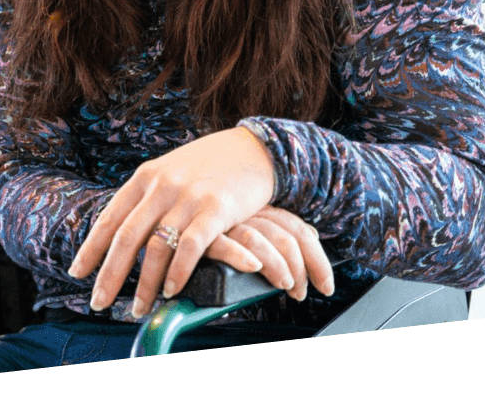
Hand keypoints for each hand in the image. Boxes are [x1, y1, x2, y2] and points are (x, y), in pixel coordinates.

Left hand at [67, 126, 275, 312]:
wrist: (252, 149)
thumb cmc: (207, 166)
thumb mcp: (169, 172)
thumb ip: (147, 198)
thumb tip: (121, 232)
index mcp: (145, 177)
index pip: (110, 217)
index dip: (92, 248)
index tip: (77, 273)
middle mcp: (162, 186)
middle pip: (127, 237)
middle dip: (110, 274)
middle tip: (98, 303)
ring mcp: (189, 197)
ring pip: (157, 247)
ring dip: (145, 284)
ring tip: (138, 308)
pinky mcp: (216, 208)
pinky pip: (191, 247)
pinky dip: (178, 273)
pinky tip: (172, 292)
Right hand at [205, 206, 334, 304]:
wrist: (158, 190)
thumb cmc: (201, 211)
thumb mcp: (236, 217)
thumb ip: (260, 229)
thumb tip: (301, 241)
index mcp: (254, 205)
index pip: (295, 228)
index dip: (316, 258)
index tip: (326, 286)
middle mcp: (242, 208)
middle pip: (285, 235)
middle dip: (301, 268)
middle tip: (299, 293)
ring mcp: (221, 216)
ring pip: (259, 239)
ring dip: (277, 266)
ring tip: (285, 286)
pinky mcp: (196, 227)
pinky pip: (222, 241)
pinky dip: (238, 257)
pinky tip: (251, 267)